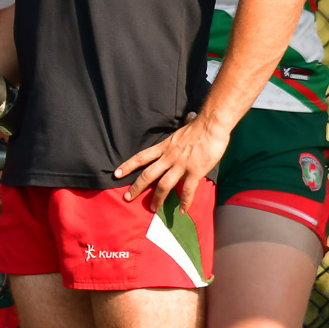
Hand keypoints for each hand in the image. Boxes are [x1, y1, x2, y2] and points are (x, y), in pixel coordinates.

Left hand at [113, 111, 227, 210]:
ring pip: (163, 185)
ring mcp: (181, 166)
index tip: (116, 174)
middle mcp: (169, 157)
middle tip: (127, 198)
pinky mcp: (195, 172)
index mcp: (165, 147)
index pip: (141, 157)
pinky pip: (187, 191)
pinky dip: (185, 202)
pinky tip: (182, 211)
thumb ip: (185, 126)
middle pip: (147, 174)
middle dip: (136, 188)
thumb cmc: (201, 125)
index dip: (128, 166)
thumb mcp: (186, 127)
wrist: (212, 125)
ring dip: (157, 199)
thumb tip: (191, 116)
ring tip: (152, 209)